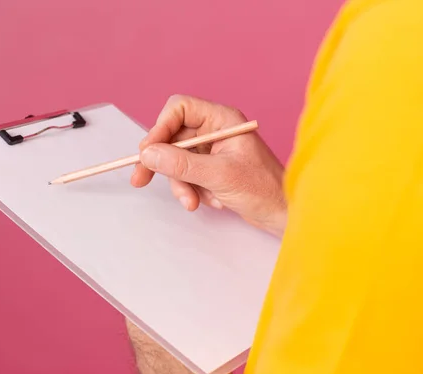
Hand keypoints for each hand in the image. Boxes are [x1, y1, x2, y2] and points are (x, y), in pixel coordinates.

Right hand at [131, 95, 286, 236]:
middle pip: (172, 137)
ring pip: (176, 160)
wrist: (282, 214)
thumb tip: (147, 154)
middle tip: (140, 180)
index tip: (147, 152)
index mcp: (222, 119)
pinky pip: (185, 175)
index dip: (160, 127)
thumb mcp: (218, 175)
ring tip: (193, 202)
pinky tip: (208, 200)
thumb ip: (181, 164)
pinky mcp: (210, 169)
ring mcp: (211, 150)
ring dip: (180, 183)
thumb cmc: (263, 189)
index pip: (179, 109)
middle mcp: (214, 130)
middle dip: (163, 163)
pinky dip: (190, 190)